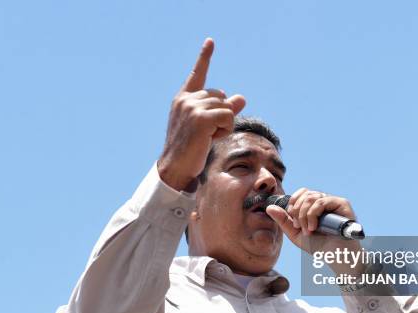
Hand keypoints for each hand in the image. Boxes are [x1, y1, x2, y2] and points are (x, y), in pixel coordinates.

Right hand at [157, 38, 245, 191]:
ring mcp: (192, 107)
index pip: (197, 74)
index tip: (211, 41)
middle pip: (221, 96)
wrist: (175, 167)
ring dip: (224, 125)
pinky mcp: (202, 118)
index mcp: (183, 99)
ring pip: (226, 107)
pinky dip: (225, 129)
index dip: (204, 57)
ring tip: (208, 138)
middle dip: (222, 115)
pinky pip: (228, 116)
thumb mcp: (208, 127)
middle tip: (207, 134)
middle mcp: (186, 100)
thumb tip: (242, 97)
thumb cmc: (191, 149)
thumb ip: (224, 110)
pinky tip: (211, 139)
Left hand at [266, 188, 359, 254]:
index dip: (292, 203)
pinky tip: (313, 228)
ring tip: (307, 230)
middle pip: (304, 194)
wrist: (336, 257)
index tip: (293, 222)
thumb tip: (269, 207)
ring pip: (311, 197)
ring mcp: (334, 202)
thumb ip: (284, 220)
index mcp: (315, 205)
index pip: (301, 193)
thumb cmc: (320, 246)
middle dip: (297, 211)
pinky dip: (313, 214)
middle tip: (298, 227)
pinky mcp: (343, 204)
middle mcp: (325, 201)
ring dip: (304, 215)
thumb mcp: (296, 234)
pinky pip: (322, 201)